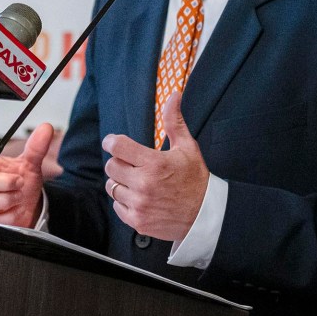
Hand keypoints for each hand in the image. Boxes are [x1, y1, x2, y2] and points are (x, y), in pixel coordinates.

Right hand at [0, 122, 52, 227]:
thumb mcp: (31, 165)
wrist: (29, 209)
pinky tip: (14, 211)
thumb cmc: (23, 186)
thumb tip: (46, 128)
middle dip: (4, 183)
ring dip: (8, 200)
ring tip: (18, 197)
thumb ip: (36, 147)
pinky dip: (9, 216)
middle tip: (19, 182)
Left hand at [102, 92, 209, 241]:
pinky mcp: (137, 221)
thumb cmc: (196, 179)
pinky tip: (140, 198)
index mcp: (154, 163)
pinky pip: (117, 206)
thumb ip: (174, 121)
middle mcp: (143, 184)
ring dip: (120, 182)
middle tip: (133, 164)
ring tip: (137, 182)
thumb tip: (174, 94)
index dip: (112, 142)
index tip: (113, 143)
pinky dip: (124, 201)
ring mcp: (139, 204)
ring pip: (111, 187)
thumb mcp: (187, 147)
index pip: (117, 147)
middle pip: (111, 166)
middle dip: (119, 162)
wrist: (205, 215)